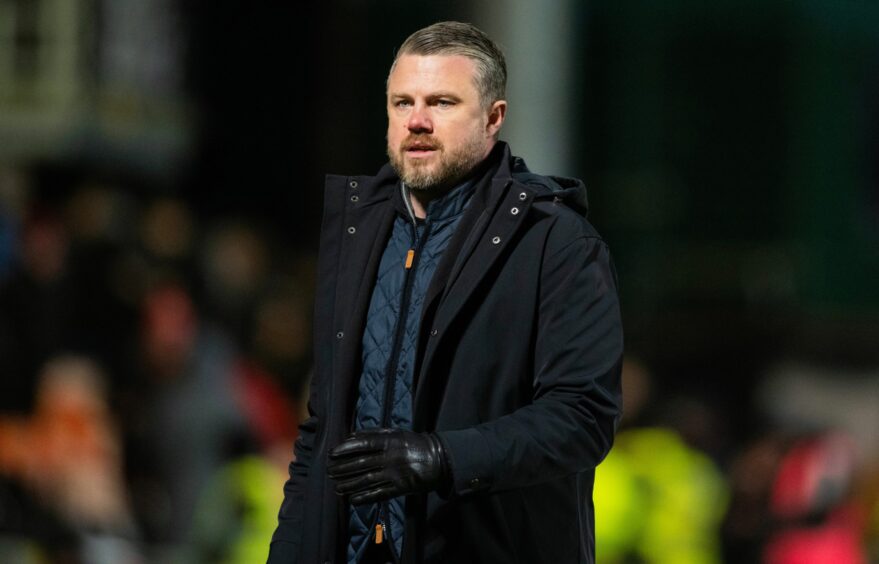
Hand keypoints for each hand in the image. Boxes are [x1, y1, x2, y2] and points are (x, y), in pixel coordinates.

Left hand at [327, 428, 449, 504]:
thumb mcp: (396, 433)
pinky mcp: (400, 487)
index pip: (363, 444)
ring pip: (367, 480)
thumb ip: (374, 434)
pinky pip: (380, 493)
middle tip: (329, 471)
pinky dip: (365, 497)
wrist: (438, 459)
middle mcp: (391, 457)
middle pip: (361, 463)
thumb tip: (351, 436)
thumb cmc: (413, 443)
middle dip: (343, 468)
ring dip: (349, 484)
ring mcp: (395, 473)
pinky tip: (352, 499)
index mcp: (390, 441)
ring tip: (336, 487)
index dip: (346, 449)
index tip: (333, 453)